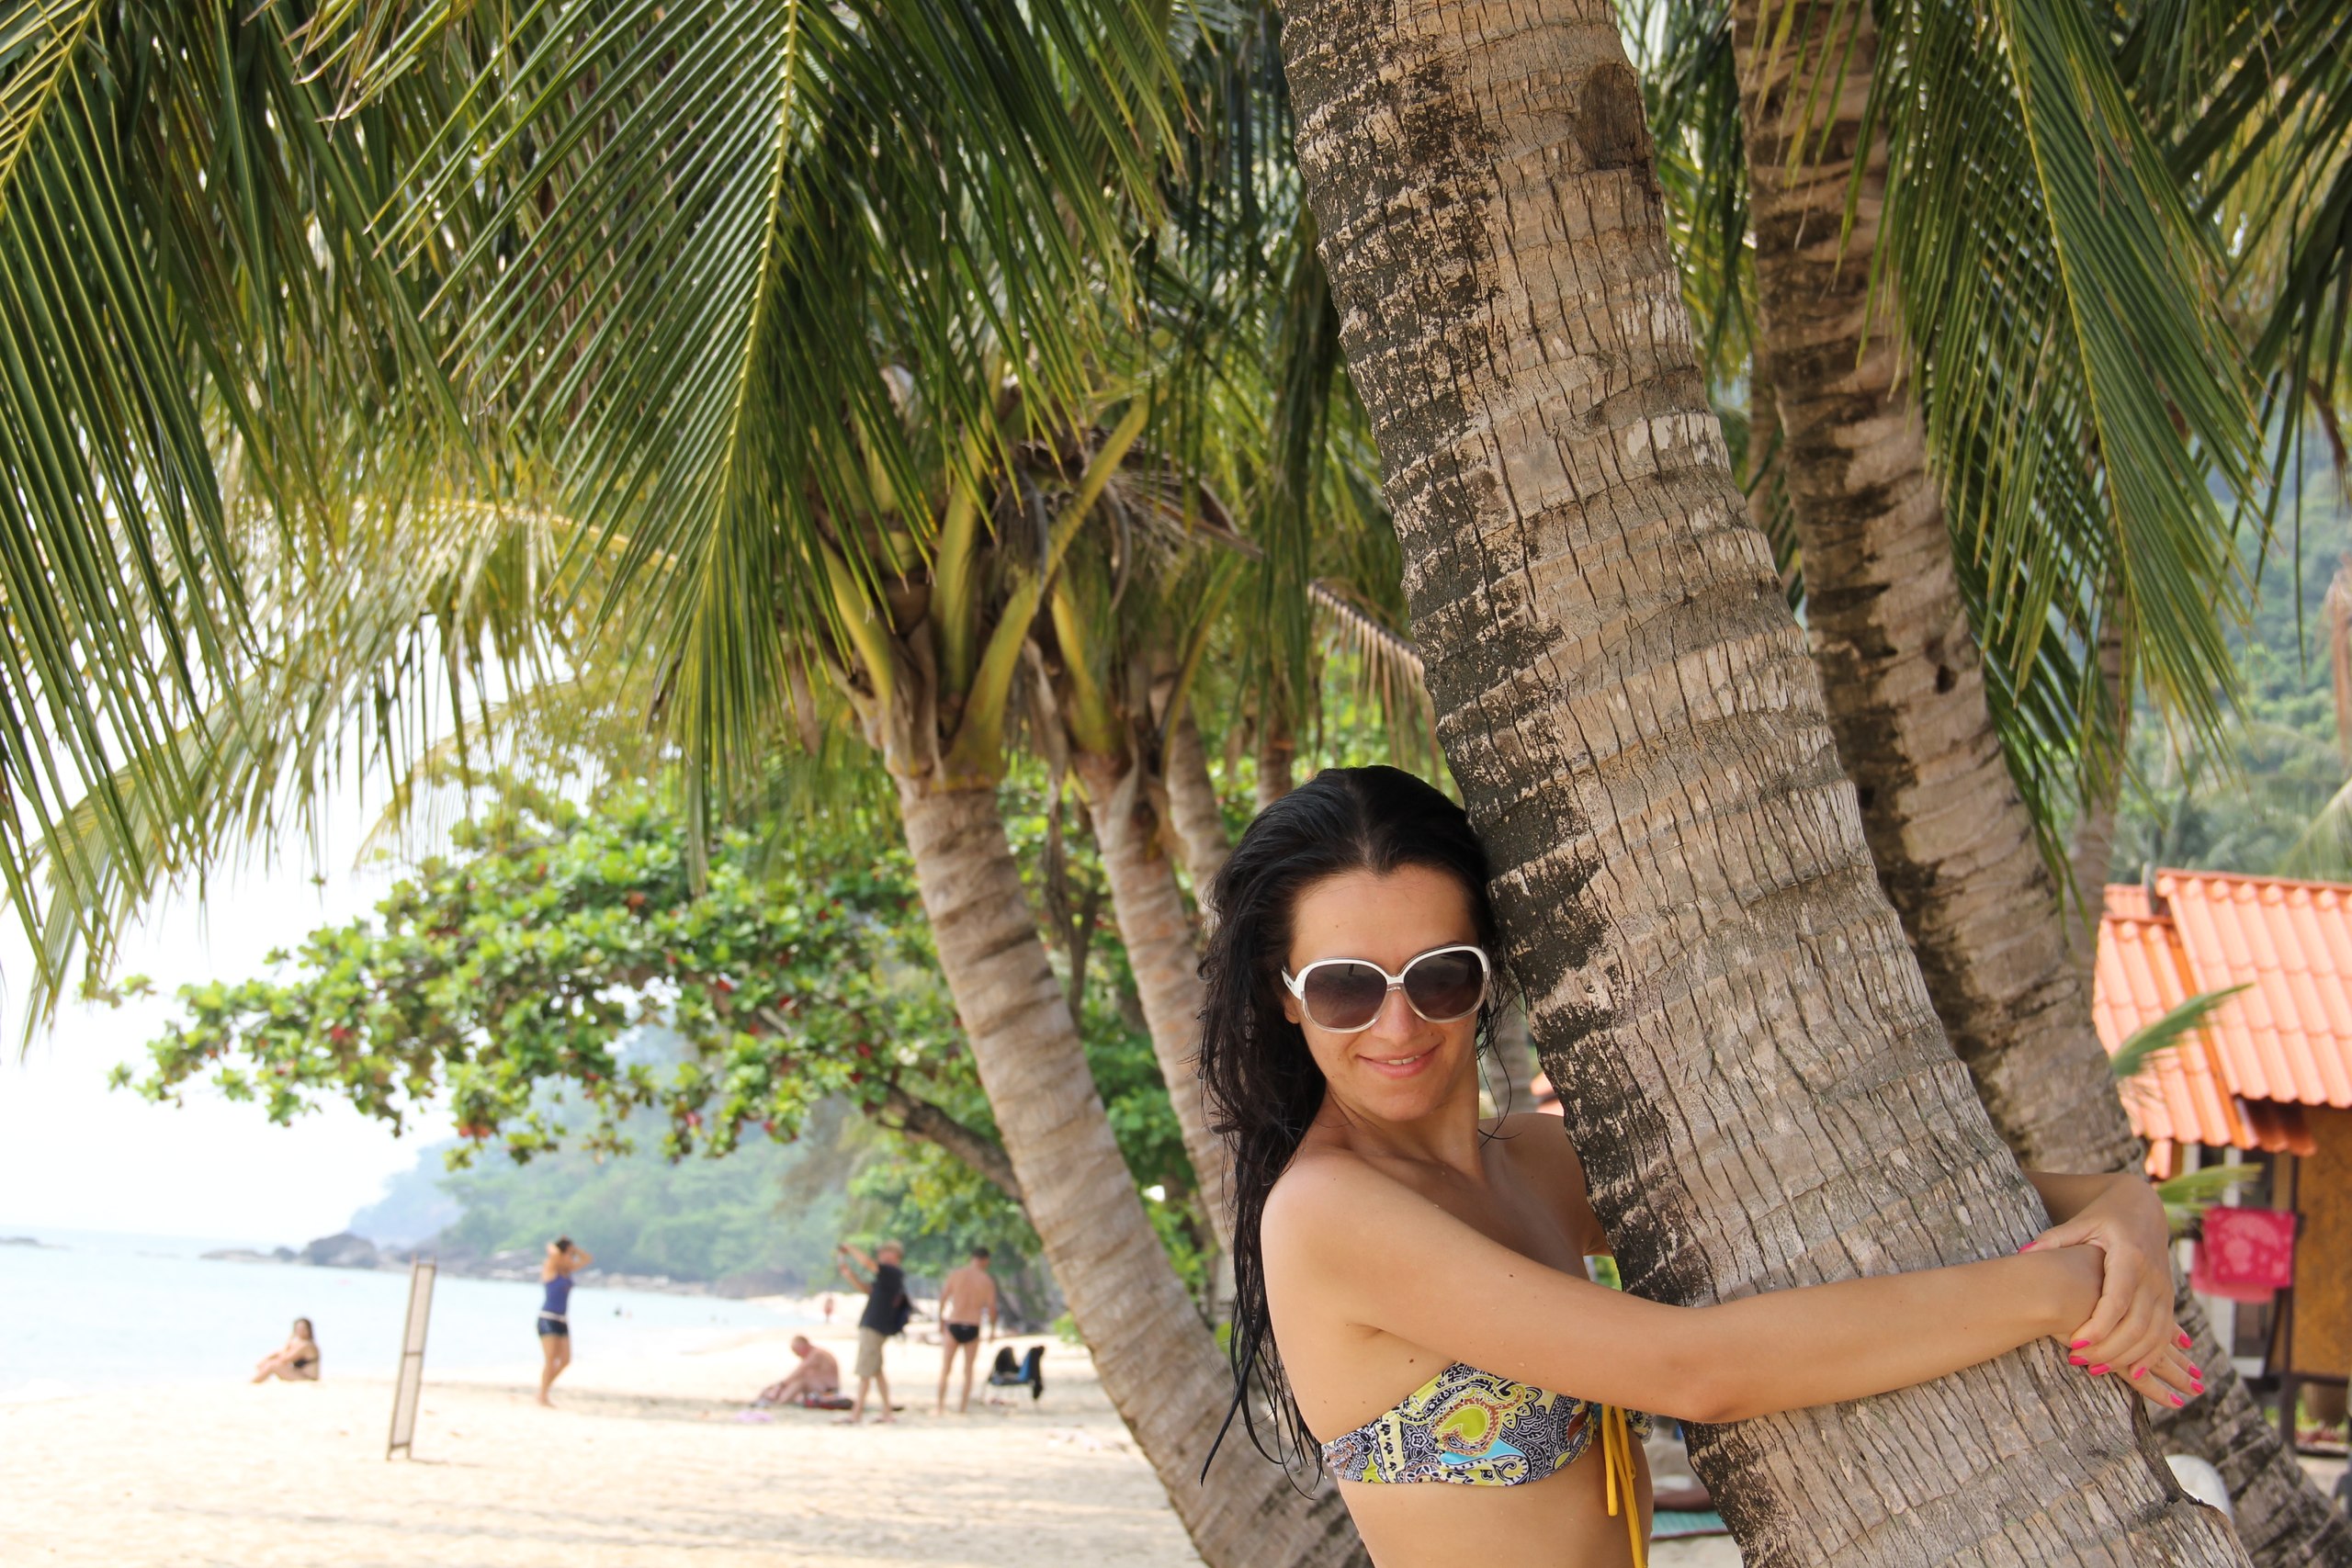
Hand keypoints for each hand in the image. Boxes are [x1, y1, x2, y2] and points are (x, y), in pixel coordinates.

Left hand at [2026, 1175, 2201, 1408]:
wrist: (2143, 1208)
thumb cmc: (2104, 1216)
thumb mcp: (2080, 1222)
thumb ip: (2054, 1240)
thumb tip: (2023, 1253)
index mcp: (2129, 1255)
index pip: (2118, 1300)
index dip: (2100, 1326)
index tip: (2076, 1345)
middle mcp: (2152, 1276)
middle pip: (2137, 1324)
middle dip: (2110, 1349)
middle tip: (2079, 1361)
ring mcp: (2164, 1289)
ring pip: (2155, 1335)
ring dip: (2128, 1357)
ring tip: (2096, 1369)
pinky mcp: (2169, 1298)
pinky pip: (2166, 1334)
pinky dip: (2151, 1356)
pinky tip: (2131, 1372)